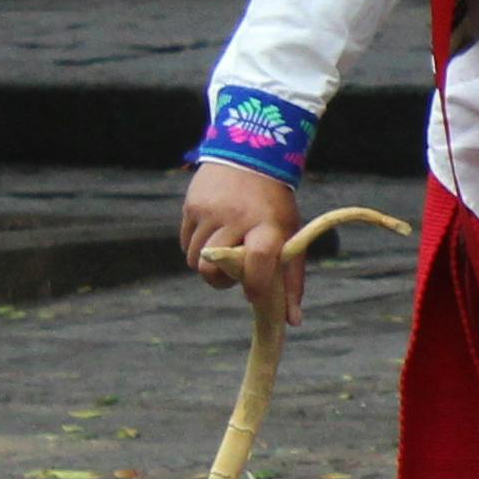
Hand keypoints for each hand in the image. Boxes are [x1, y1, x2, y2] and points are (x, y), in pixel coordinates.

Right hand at [179, 162, 308, 327]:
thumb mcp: (290, 235)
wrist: (251, 156)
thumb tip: (292, 321)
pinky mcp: (191, 206)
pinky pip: (186, 243)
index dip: (253, 283)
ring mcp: (210, 211)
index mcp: (268, 225)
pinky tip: (213, 233)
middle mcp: (236, 217)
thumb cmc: (275, 206)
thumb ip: (290, 278)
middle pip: (212, 270)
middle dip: (221, 281)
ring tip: (226, 249)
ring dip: (208, 265)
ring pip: (194, 260)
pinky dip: (196, 247)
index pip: (257, 260)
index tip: (253, 294)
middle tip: (235, 271)